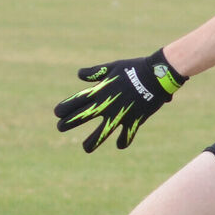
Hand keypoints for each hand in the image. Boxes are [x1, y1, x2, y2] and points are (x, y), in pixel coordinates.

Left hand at [54, 49, 186, 152]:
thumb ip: (95, 72)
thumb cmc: (135, 67)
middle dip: (69, 123)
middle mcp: (107, 104)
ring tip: (86, 148)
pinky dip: (123, 141)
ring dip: (92, 142)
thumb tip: (79, 75)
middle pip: (83, 117)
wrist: (158, 74)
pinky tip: (119, 144)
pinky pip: (127, 135)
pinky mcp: (134, 120)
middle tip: (60, 128)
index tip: (57, 113)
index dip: (64, 108)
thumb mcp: (113, 67)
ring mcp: (120, 114)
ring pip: (102, 133)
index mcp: (101, 90)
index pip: (77, 101)